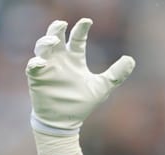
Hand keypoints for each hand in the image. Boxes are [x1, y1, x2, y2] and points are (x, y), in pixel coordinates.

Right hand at [26, 18, 134, 154]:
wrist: (65, 122)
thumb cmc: (82, 103)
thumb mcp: (102, 87)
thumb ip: (116, 74)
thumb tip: (131, 59)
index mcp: (75, 59)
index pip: (77, 39)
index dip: (81, 29)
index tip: (87, 22)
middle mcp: (60, 60)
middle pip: (55, 37)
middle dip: (57, 28)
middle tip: (62, 24)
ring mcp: (47, 68)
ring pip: (42, 47)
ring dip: (45, 42)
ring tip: (53, 41)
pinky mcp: (37, 78)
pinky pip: (33, 66)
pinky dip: (35, 63)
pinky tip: (41, 63)